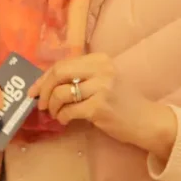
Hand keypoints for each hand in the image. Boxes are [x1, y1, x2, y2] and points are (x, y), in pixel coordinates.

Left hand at [28, 52, 177, 159]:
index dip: (44, 77)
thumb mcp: (103, 80)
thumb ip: (79, 77)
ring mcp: (101, 87)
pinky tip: (65, 120)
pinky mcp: (100, 107)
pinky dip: (62, 116)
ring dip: (52, 106)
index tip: (33, 89)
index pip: (62, 64)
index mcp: (99, 59)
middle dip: (43, 89)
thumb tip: (44, 83)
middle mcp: (101, 69)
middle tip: (39, 103)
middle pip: (58, 73)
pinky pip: (69, 110)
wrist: (146, 120)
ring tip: (56, 113)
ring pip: (61, 93)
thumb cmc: (121, 101)